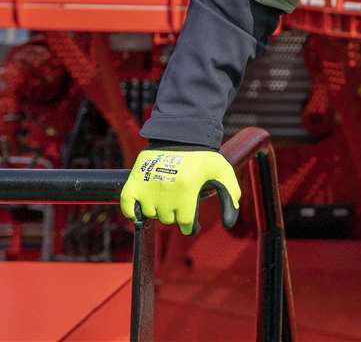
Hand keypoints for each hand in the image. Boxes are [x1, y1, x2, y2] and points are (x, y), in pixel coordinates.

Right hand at [120, 148, 241, 235]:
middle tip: (179, 201)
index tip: (190, 224)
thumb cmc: (202, 154)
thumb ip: (231, 193)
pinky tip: (140, 210)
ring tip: (165, 198)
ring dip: (158, 210)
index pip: (185, 222)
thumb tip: (230, 221)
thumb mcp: (222, 170)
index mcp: (186, 188)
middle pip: (168, 218)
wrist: (180, 134)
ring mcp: (148, 187)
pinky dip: (133, 212)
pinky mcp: (134, 182)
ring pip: (151, 214)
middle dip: (175, 213)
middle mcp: (166, 190)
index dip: (189, 226)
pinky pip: (128, 206)